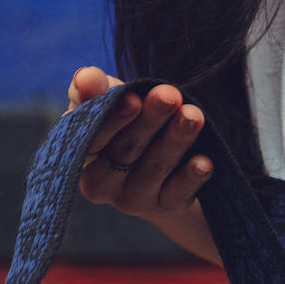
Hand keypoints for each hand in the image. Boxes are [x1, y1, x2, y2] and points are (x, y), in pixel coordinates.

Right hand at [68, 66, 211, 217]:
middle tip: (170, 96)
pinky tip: (205, 162)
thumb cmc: (124, 120)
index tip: (134, 98)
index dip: (114, 118)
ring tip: (193, 116)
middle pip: (127, 149)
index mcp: (79, 153)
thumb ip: (92, 86)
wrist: (155, 156)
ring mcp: (133, 199)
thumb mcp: (105, 99)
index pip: (94, 137)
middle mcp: (101, 183)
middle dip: (151, 120)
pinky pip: (178, 193)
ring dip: (176, 140)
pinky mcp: (165, 206)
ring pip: (155, 167)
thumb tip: (87, 77)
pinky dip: (192, 177)